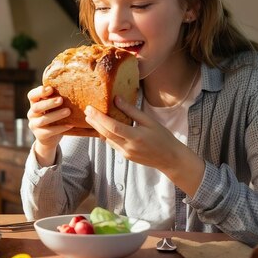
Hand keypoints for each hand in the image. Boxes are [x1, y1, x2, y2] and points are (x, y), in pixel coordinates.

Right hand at [26, 86, 71, 165]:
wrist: (50, 138)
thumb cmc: (54, 117)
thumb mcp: (53, 107)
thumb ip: (56, 98)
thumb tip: (71, 87)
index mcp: (34, 104)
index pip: (32, 95)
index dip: (39, 92)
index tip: (50, 89)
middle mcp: (32, 114)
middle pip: (37, 107)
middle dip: (49, 103)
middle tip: (61, 100)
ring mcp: (34, 125)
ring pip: (43, 120)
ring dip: (56, 115)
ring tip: (68, 111)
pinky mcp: (40, 135)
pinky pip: (49, 131)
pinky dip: (60, 128)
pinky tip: (70, 125)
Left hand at [84, 96, 204, 195]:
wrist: (170, 159)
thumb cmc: (163, 137)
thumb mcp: (149, 121)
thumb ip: (131, 111)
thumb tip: (116, 99)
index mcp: (135, 137)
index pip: (112, 126)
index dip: (99, 117)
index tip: (90, 108)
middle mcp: (128, 147)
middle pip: (105, 133)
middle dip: (94, 121)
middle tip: (86, 110)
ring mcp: (126, 153)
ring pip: (107, 139)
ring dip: (98, 128)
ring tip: (91, 117)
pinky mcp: (125, 156)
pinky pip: (112, 144)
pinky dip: (106, 134)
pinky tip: (103, 127)